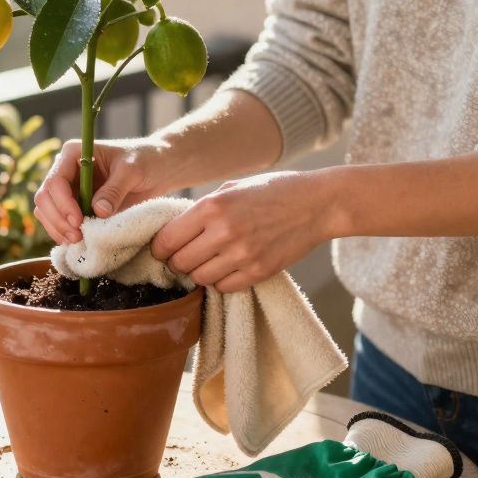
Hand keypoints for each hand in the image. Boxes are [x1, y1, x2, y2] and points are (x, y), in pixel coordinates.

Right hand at [34, 138, 173, 243]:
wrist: (156, 168)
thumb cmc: (144, 160)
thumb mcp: (132, 171)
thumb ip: (114, 189)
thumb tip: (97, 211)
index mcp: (73, 154)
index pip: (56, 181)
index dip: (63, 204)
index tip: (79, 221)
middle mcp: (65, 171)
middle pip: (45, 198)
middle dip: (58, 220)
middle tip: (76, 237)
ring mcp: (68, 190)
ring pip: (47, 212)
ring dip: (58, 229)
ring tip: (78, 242)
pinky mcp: (75, 206)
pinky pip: (59, 222)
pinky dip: (64, 234)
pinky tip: (79, 242)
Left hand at [150, 171, 336, 292]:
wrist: (317, 203)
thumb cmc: (271, 191)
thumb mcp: (231, 189)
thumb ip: (202, 210)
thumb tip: (174, 231)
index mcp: (211, 207)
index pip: (167, 240)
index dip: (159, 248)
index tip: (163, 249)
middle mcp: (224, 232)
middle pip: (180, 263)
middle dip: (177, 262)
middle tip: (185, 256)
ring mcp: (242, 255)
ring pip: (200, 278)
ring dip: (199, 272)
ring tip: (209, 260)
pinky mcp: (259, 272)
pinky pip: (224, 288)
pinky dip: (221, 281)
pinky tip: (228, 267)